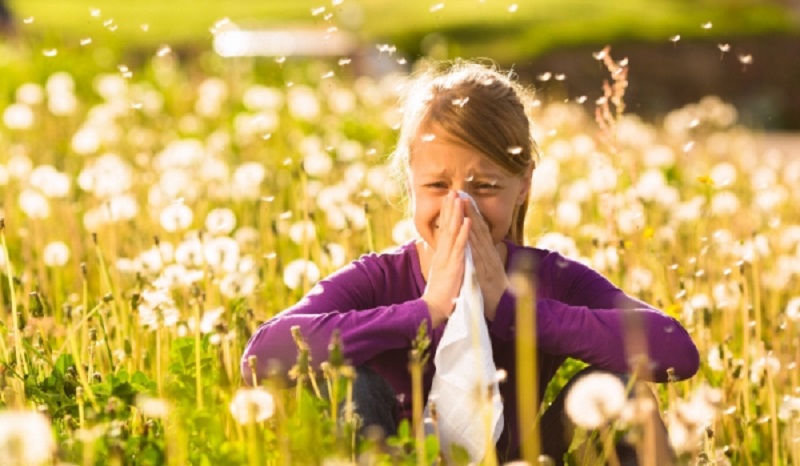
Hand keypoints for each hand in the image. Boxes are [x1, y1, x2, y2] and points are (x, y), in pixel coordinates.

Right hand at [422, 191, 471, 326]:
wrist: (434, 309)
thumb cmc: (440, 293)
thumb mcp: (443, 273)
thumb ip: (445, 261)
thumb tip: (444, 252)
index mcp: (441, 254)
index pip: (444, 229)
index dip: (447, 214)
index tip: (449, 199)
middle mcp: (443, 253)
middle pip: (446, 226)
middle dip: (449, 208)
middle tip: (452, 191)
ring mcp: (448, 258)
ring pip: (452, 232)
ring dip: (456, 214)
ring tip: (459, 198)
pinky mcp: (454, 265)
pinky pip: (460, 247)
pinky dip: (464, 233)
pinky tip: (467, 221)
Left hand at [464, 199, 509, 320]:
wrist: (504, 309)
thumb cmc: (494, 291)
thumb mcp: (488, 271)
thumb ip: (485, 258)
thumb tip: (483, 247)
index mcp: (488, 254)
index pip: (479, 230)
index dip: (472, 214)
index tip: (464, 199)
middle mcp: (489, 254)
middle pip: (479, 229)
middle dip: (470, 210)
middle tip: (462, 193)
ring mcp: (488, 261)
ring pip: (478, 237)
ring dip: (471, 219)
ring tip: (463, 203)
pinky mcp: (485, 271)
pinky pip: (477, 254)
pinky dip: (473, 241)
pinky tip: (468, 230)